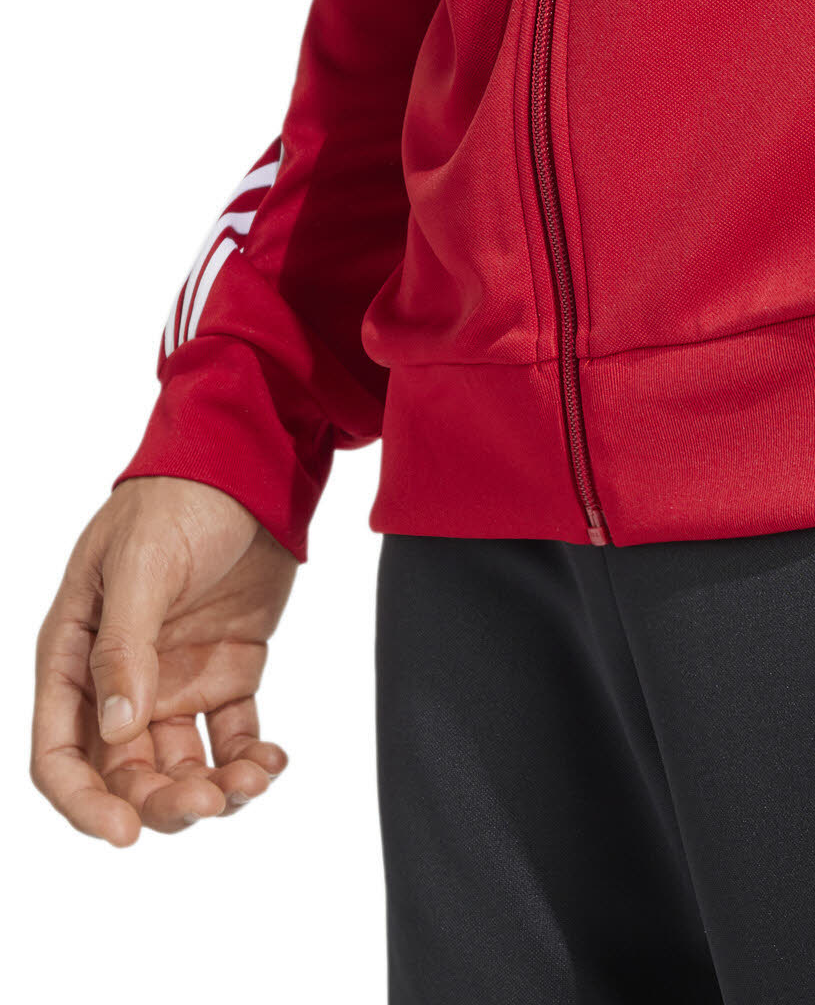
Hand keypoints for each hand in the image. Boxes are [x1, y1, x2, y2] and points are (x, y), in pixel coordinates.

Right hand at [31, 476, 295, 845]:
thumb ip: (126, 647)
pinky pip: (231, 734)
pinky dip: (249, 758)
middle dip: (161, 802)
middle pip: (125, 772)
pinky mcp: (229, 669)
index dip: (84, 803)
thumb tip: (117, 730)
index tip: (124, 834)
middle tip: (211, 803)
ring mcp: (175, 679)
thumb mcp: (141, 566)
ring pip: (180, 764)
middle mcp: (119, 680)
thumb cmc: (176, 501)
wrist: (251, 461)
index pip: (60, 754)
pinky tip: (273, 761)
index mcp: (74, 656)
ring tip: (253, 782)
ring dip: (212, 787)